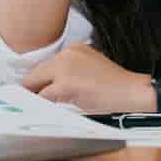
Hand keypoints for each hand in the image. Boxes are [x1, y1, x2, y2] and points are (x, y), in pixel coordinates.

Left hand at [21, 44, 154, 114]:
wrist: (131, 92)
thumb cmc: (115, 87)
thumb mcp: (90, 70)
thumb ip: (69, 72)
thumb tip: (49, 86)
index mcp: (75, 49)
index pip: (46, 65)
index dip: (39, 80)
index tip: (34, 90)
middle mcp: (68, 54)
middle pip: (36, 72)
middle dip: (33, 88)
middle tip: (30, 102)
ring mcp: (65, 68)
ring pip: (35, 84)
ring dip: (36, 96)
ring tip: (36, 108)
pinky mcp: (65, 85)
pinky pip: (42, 97)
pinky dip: (40, 105)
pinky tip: (44, 111)